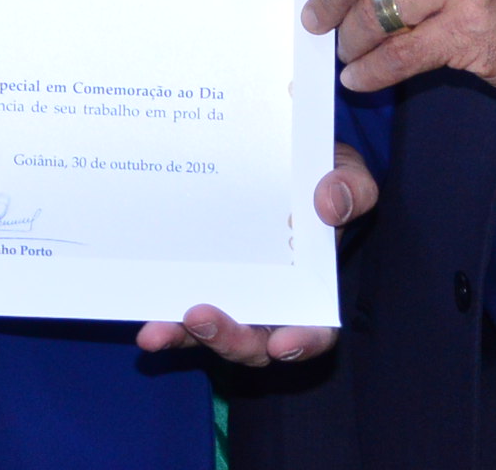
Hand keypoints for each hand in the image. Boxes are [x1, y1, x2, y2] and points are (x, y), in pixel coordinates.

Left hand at [136, 144, 375, 363]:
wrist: (276, 151)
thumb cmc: (317, 169)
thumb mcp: (344, 168)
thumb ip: (351, 186)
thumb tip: (330, 206)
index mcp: (313, 284)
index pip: (316, 329)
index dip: (303, 342)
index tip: (282, 345)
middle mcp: (271, 300)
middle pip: (254, 341)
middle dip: (228, 339)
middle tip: (201, 319)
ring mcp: (231, 293)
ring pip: (211, 333)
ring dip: (184, 337)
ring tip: (157, 331)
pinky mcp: (197, 280)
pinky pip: (180, 310)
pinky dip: (164, 321)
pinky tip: (144, 324)